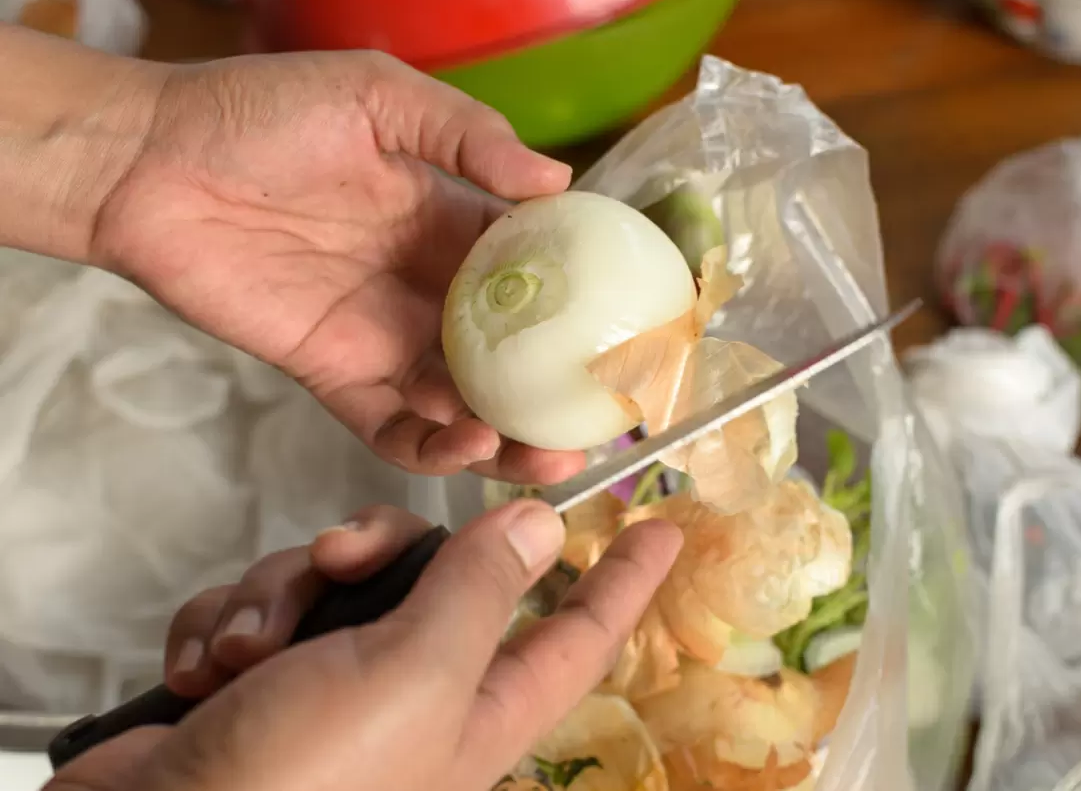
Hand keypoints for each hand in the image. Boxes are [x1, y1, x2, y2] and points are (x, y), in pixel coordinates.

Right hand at [47, 502, 680, 790]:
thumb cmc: (299, 776)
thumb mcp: (411, 674)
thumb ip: (479, 591)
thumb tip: (545, 526)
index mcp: (477, 708)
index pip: (578, 634)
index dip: (624, 581)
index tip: (662, 527)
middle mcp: (413, 693)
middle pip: (431, 572)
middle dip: (372, 552)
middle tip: (338, 561)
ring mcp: (333, 684)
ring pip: (332, 577)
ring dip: (279, 598)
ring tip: (245, 654)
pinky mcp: (260, 676)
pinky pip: (263, 605)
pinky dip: (230, 626)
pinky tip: (207, 671)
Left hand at [89, 51, 581, 483]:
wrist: (152, 161)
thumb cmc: (262, 112)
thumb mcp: (379, 97)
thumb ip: (468, 137)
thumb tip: (559, 182)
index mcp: (451, 222)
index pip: (535, 274)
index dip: (584, 306)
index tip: (630, 334)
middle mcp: (429, 287)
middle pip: (511, 354)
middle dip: (557, 393)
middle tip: (602, 423)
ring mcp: (384, 337)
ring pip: (463, 402)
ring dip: (507, 436)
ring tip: (547, 456)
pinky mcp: (334, 375)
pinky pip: (392, 427)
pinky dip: (432, 448)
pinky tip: (465, 445)